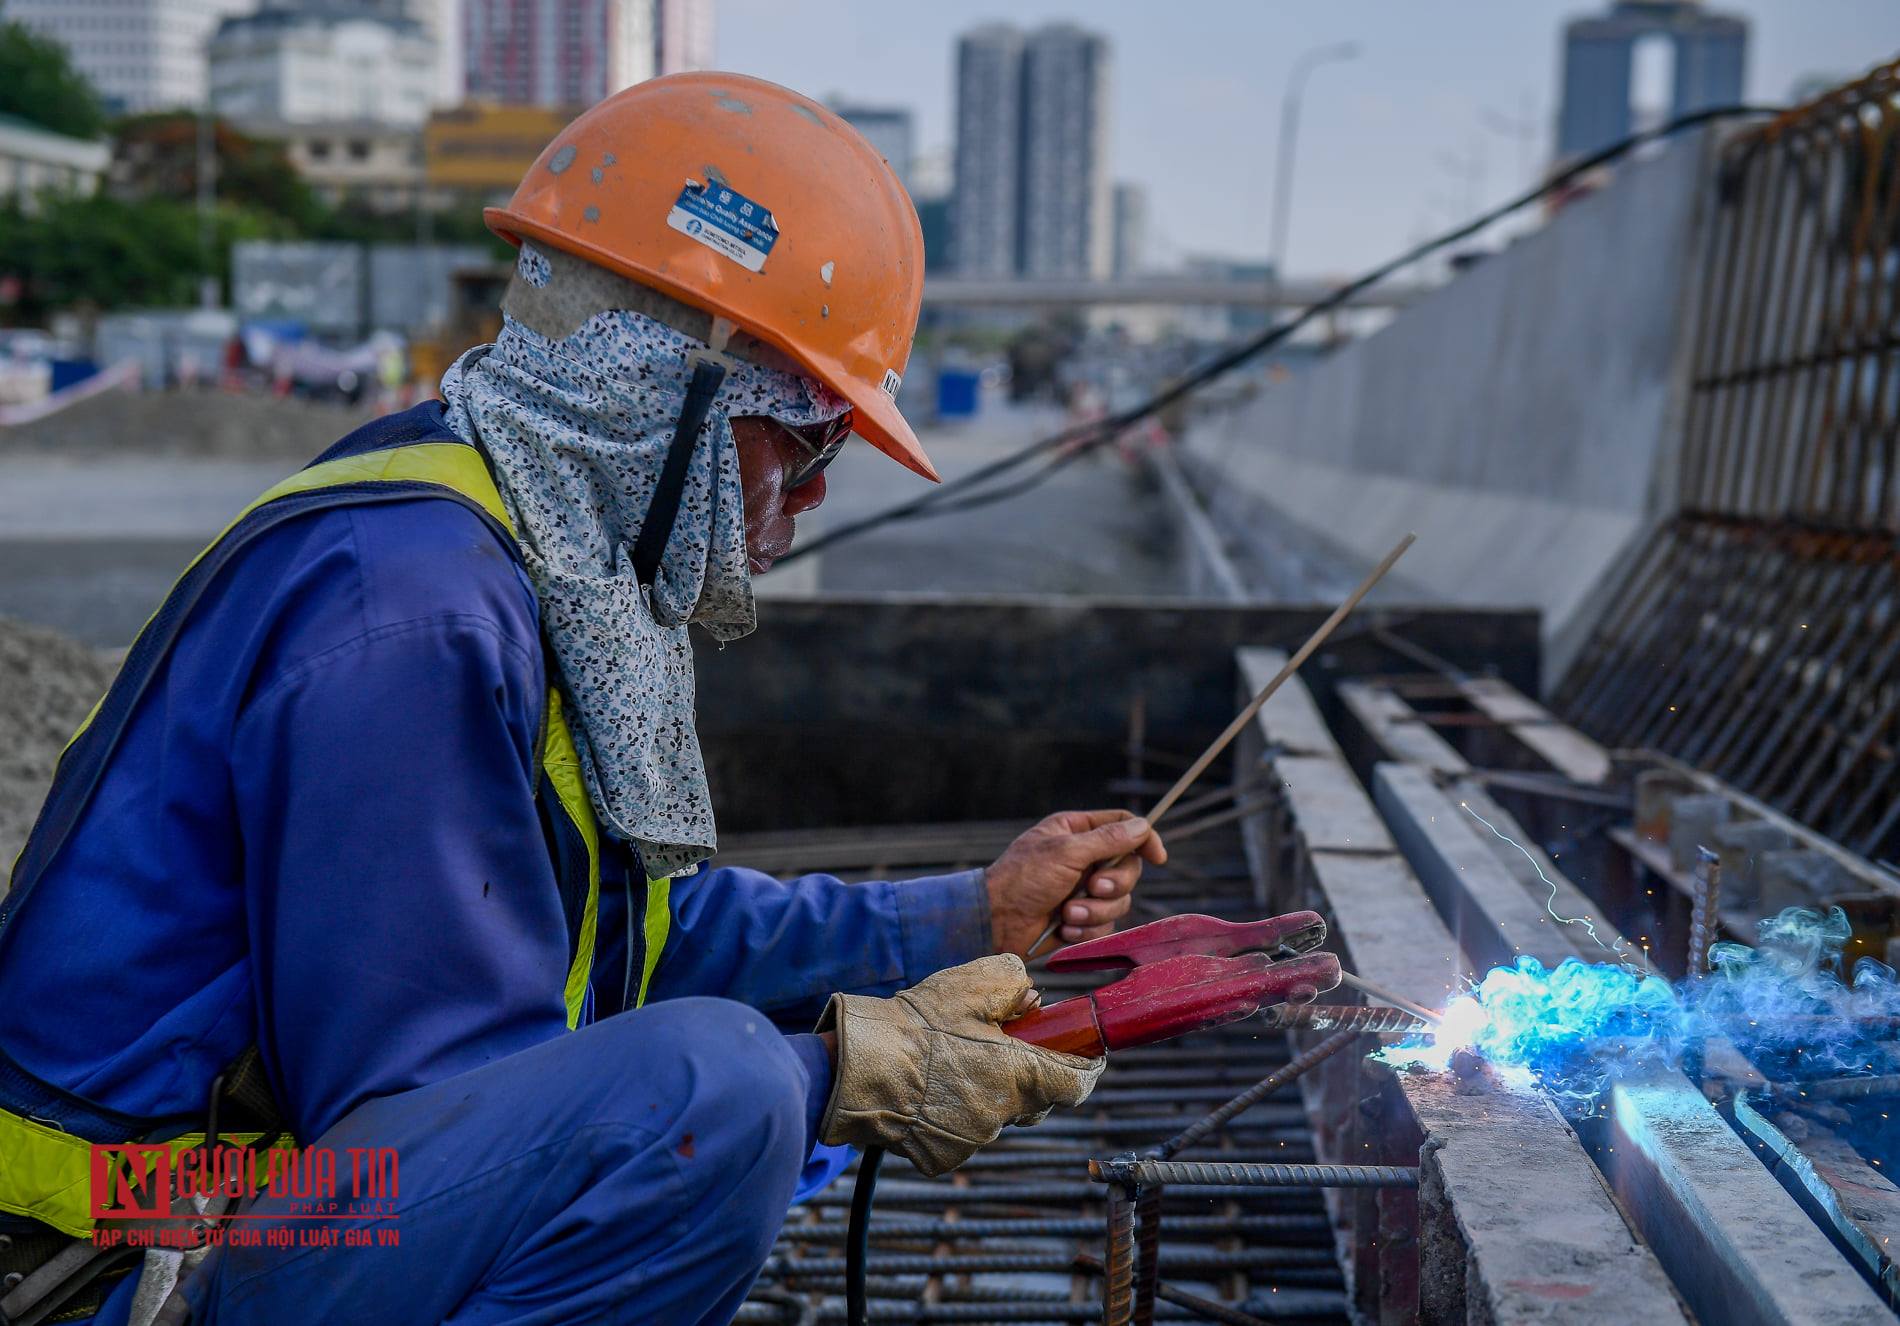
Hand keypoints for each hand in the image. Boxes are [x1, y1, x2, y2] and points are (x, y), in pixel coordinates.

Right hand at [818, 954, 1101, 1175]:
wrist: (860, 1069)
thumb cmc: (916, 1026)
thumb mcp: (971, 983)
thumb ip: (1014, 983)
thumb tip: (1030, 999)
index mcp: (1019, 1075)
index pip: (1077, 1083)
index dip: (1087, 1068)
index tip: (1088, 1056)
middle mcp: (1002, 1115)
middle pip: (1035, 1100)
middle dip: (1028, 1075)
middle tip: (1001, 1047)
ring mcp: (972, 1141)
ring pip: (997, 1115)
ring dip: (987, 1093)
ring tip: (950, 1063)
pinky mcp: (943, 1157)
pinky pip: (962, 1134)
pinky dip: (954, 1114)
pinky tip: (928, 1090)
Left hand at [984, 810, 1166, 956]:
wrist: (996, 923)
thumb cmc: (1023, 879)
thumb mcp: (1066, 852)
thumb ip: (1108, 840)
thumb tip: (1143, 826)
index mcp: (1077, 831)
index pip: (1124, 827)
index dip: (1144, 839)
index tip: (1157, 857)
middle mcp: (1083, 858)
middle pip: (1128, 868)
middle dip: (1114, 884)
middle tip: (1092, 888)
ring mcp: (1083, 890)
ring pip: (1119, 901)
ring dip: (1095, 911)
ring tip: (1068, 914)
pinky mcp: (1081, 919)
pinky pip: (1105, 925)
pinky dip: (1087, 930)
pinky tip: (1064, 929)